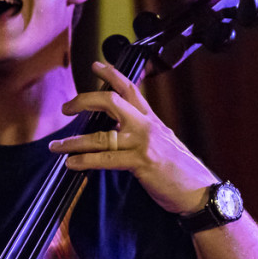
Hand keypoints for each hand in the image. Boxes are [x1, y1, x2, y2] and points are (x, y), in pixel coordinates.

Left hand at [49, 61, 216, 213]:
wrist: (201, 193)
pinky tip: (71, 163)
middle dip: (84, 100)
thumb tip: (118, 134)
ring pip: (101, 135)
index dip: (112, 74)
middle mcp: (147, 126)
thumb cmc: (182, 173)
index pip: (131, 89)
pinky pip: (105, 159)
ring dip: (74, 141)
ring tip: (56, 147)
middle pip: (111, 101)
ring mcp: (144, 143)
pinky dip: (84, 160)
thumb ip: (143, 135)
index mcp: (152, 121)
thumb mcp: (164, 145)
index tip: (96, 66)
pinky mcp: (141, 162)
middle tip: (66, 107)